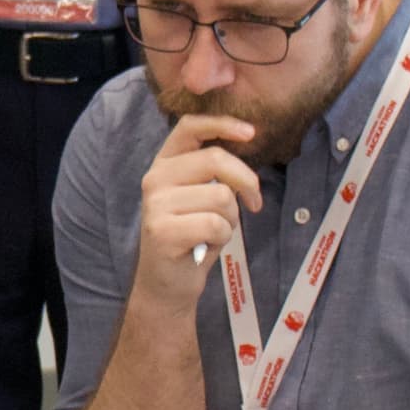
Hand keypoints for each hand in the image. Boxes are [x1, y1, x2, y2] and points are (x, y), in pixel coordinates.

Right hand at [136, 111, 262, 289]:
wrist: (167, 285)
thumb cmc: (192, 238)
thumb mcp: (201, 197)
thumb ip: (214, 172)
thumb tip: (247, 147)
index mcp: (164, 164)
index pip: (190, 127)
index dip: (222, 124)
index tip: (251, 133)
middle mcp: (155, 178)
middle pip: (215, 159)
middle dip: (246, 181)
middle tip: (255, 203)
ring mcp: (155, 204)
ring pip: (220, 196)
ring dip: (231, 218)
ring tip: (215, 232)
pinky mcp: (162, 230)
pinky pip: (215, 224)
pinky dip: (222, 237)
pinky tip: (206, 246)